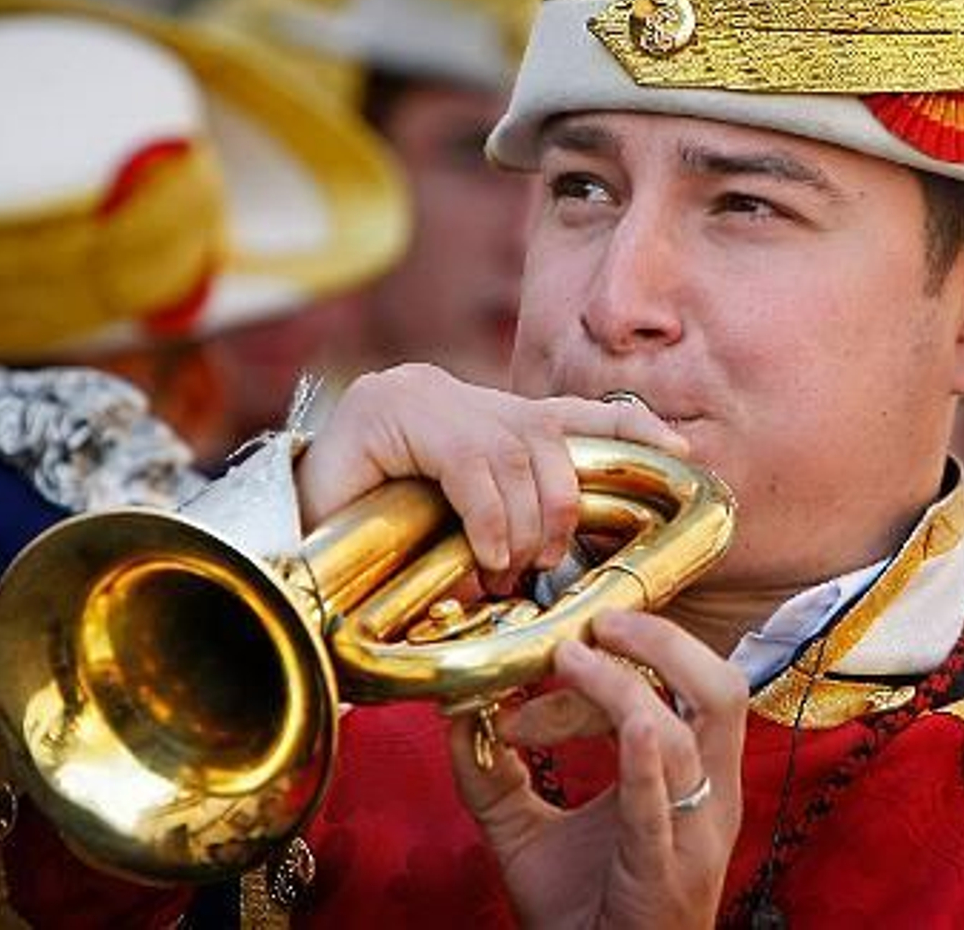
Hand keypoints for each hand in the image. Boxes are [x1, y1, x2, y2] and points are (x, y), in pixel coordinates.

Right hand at [296, 364, 687, 585]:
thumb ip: (513, 529)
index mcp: (482, 421)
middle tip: (542, 564)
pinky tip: (486, 553)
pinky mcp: (386, 410)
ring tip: (508, 569)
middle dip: (563, 508)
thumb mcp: (462, 539)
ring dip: (525, 523)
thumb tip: (564, 556)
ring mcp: (418, 395)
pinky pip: (470, 460)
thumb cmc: (372, 552)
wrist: (280, 550)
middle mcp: (455, 395)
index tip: (684, 452)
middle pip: (551, 440)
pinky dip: (489, 515)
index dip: (630, 429)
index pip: (573, 413)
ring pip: (516, 451)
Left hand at [448, 610, 748, 929]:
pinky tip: (629, 725)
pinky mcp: (665, 873)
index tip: (562, 646)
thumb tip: (455, 711)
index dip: (630, 653)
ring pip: (690, 733)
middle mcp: (707, 796)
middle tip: (600, 621)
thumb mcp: (526, 830)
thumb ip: (491, 772)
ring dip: (625, 687)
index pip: (683, 686)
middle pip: (718, 689)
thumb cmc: (580, 914)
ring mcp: (693, 834)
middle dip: (663, 641)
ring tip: (572, 664)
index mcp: (688, 777)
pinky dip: (644, 761)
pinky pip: (662, 807)